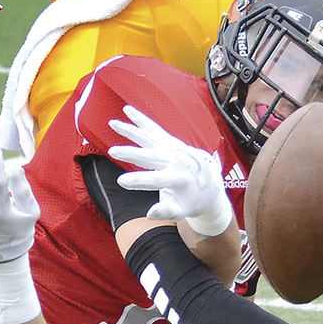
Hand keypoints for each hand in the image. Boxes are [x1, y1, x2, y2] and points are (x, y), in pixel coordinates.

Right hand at [109, 105, 232, 235]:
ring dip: (131, 131)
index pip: (157, 180)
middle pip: (152, 156)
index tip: (121, 181)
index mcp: (181, 179)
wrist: (209, 185)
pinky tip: (128, 110)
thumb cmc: (192, 202)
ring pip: (150, 138)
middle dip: (132, 154)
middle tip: (112, 152)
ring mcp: (175, 149)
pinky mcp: (171, 142)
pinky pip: (154, 129)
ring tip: (113, 123)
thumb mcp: (182, 212)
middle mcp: (178, 160)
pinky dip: (141, 120)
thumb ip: (166, 212)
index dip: (139, 181)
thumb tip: (150, 213)